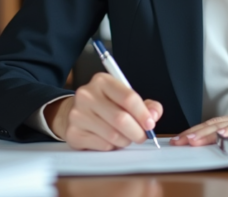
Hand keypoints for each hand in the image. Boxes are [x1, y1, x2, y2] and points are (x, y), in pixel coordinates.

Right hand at [45, 72, 162, 150]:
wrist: (74, 112)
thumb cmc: (106, 105)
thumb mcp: (125, 97)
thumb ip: (146, 105)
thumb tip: (154, 115)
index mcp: (102, 81)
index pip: (129, 98)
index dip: (143, 114)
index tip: (150, 124)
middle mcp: (87, 95)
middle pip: (121, 119)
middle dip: (137, 131)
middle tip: (142, 136)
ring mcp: (77, 114)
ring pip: (112, 135)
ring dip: (125, 140)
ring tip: (125, 137)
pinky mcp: (73, 133)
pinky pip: (102, 145)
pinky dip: (111, 147)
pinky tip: (109, 140)